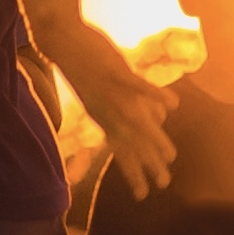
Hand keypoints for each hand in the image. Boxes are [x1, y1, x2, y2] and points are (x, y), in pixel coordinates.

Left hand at [47, 23, 176, 195]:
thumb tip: (159, 117)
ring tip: (171, 156)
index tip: (141, 195)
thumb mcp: (110, 89)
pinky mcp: (116, 72)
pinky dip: (156, 96)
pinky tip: (174, 105)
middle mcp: (107, 111)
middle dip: (148, 165)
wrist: (59, 39)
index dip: (132, 172)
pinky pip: (139, 87)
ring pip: (138, 122)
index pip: (120, 151)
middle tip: (163, 185)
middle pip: (132, 144)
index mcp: (103, 117)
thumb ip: (136, 104)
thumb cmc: (85, 61)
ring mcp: (112, 93)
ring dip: (155, 139)